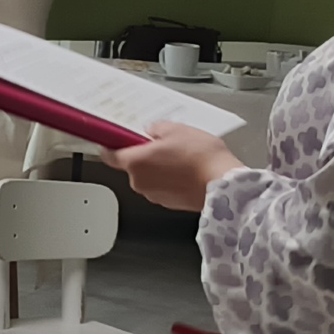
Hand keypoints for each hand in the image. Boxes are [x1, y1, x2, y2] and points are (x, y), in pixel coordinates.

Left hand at [107, 123, 242, 212]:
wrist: (224, 185)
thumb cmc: (201, 158)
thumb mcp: (176, 129)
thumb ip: (156, 129)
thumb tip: (151, 132)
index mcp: (135, 162)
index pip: (109, 155)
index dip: (111, 146)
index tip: (114, 140)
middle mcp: (140, 182)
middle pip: (133, 165)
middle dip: (145, 155)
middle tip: (164, 145)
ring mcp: (154, 195)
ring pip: (149, 177)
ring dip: (159, 168)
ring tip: (182, 159)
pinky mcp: (168, 203)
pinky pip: (163, 187)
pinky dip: (170, 180)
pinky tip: (187, 172)